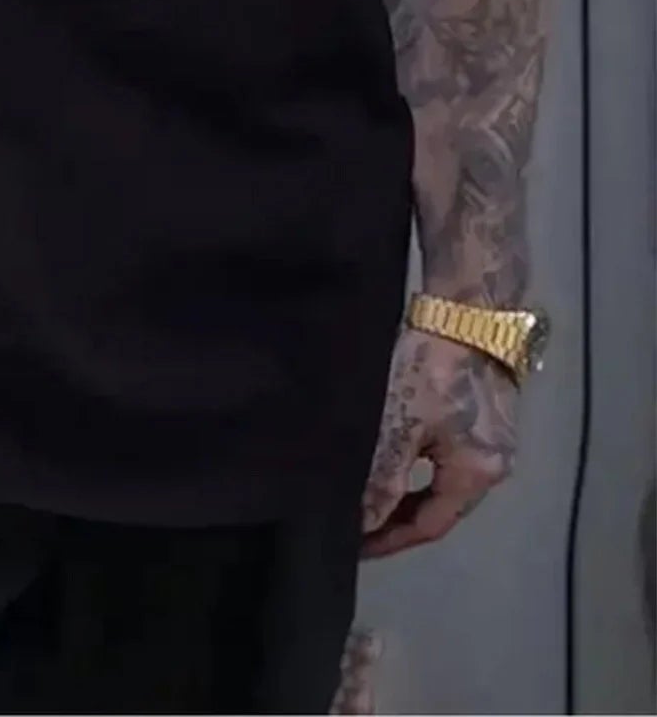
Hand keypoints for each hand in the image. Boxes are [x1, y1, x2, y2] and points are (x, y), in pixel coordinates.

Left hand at [360, 326, 517, 558]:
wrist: (467, 304)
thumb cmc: (433, 366)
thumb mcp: (402, 423)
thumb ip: (385, 477)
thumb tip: (365, 522)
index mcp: (478, 475)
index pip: (429, 525)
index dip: (390, 539)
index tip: (356, 547)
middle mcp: (496, 464)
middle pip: (441, 506)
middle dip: (399, 518)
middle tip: (359, 524)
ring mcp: (495, 437)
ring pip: (443, 479)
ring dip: (409, 490)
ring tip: (370, 493)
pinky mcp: (487, 412)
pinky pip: (448, 454)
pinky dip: (420, 463)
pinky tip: (397, 455)